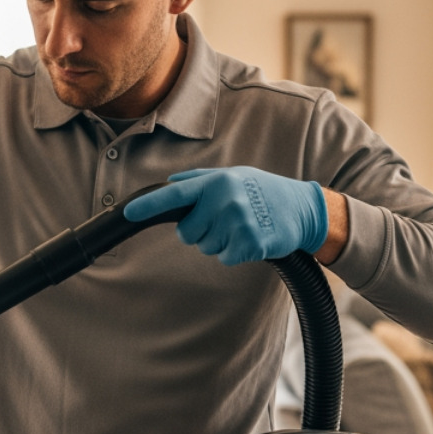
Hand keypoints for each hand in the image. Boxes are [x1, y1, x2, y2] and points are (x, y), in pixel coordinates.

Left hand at [123, 166, 328, 264]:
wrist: (304, 208)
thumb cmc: (264, 190)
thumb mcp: (234, 176)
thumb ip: (200, 181)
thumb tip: (170, 184)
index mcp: (217, 182)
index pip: (175, 195)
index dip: (149, 205)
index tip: (128, 212)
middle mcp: (225, 200)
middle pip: (187, 233)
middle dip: (200, 232)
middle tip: (224, 221)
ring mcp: (238, 222)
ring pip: (206, 247)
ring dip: (220, 242)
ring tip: (242, 226)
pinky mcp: (250, 244)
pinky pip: (226, 258)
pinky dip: (236, 253)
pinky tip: (251, 238)